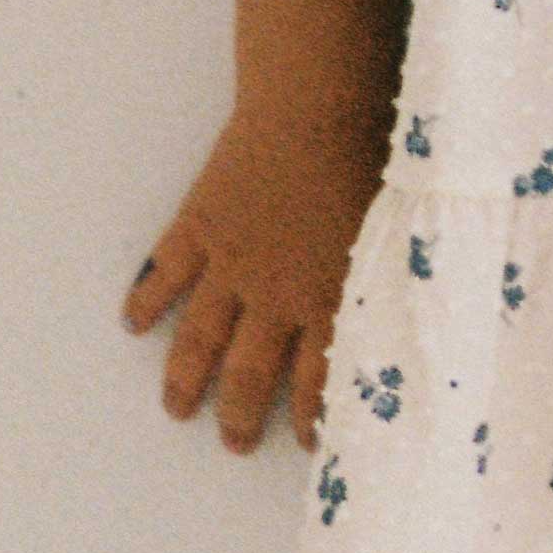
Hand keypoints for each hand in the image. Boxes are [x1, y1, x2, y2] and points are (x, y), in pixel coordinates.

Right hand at [123, 100, 386, 454]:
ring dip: (184, 379)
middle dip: (238, 416)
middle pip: (249, 374)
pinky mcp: (200, 225)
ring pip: (199, 338)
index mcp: (333, 301)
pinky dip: (146, 299)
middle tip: (232, 443)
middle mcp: (276, 296)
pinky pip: (165, 272)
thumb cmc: (375, 158)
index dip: (308, 419)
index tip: (304, 445)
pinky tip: (132, 322)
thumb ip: (396, 279)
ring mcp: (230, 263)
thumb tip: (420, 314)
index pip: (318, 381)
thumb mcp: (401, 234)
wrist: (319, 107)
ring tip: (175, 409)